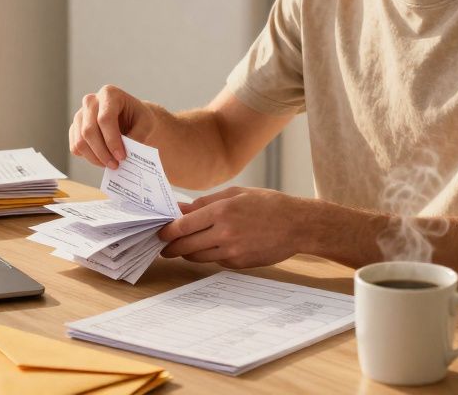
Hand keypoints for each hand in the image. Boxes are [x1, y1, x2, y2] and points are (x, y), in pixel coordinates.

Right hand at [68, 84, 155, 169]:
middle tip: (116, 165)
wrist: (132, 120)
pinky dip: (88, 157)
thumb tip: (127, 153)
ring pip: (80, 141)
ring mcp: (80, 114)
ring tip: (111, 164)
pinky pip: (75, 147)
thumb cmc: (140, 120)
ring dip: (95, 158)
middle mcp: (91, 101)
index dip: (112, 140)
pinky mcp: (75, 128)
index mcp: (109, 94)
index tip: (122, 157)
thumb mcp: (147, 124)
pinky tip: (103, 159)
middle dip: (102, 152)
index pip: (105, 119)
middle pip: (89, 131)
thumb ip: (137, 136)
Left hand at [157, 187, 309, 268]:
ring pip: (198, 257)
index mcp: (222, 211)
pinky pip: (216, 261)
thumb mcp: (236, 194)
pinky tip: (212, 247)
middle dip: (171, 247)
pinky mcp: (239, 264)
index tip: (160, 232)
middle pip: (186, 245)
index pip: (183, 225)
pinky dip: (210, 255)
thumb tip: (182, 209)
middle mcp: (224, 233)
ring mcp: (232, 251)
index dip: (167, 231)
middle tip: (164, 246)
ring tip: (183, 247)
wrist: (298, 225)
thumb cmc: (268, 204)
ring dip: (187, 253)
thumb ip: (206, 202)